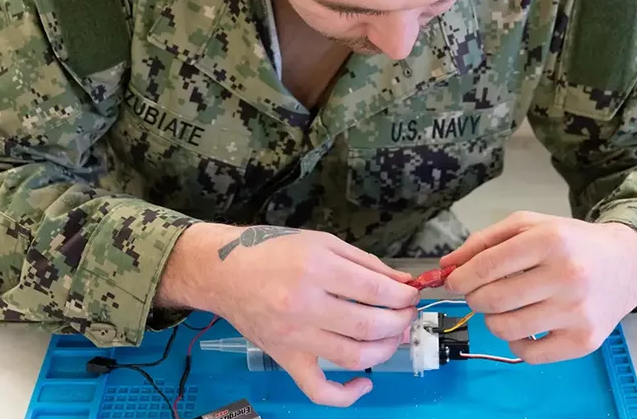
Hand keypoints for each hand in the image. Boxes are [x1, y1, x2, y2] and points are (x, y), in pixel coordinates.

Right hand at [157, 222, 419, 406]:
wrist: (223, 273)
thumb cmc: (274, 250)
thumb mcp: (322, 242)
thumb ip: (365, 262)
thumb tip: (402, 283)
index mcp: (317, 268)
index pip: (375, 291)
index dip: (403, 296)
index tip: (412, 295)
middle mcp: (305, 305)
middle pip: (369, 326)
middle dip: (400, 321)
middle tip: (407, 314)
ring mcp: (294, 337)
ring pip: (353, 357)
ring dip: (385, 350)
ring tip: (393, 336)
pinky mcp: (285, 359)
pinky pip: (318, 390)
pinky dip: (346, 395)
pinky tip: (364, 382)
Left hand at [440, 212, 636, 363]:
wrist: (626, 264)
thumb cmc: (570, 242)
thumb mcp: (529, 225)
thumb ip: (484, 241)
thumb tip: (446, 266)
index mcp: (549, 240)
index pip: (487, 265)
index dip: (461, 277)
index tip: (453, 281)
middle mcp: (566, 275)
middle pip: (493, 299)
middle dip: (474, 298)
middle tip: (479, 293)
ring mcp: (577, 312)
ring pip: (506, 328)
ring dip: (492, 320)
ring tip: (503, 307)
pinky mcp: (584, 341)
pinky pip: (530, 354)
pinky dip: (516, 343)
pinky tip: (524, 325)